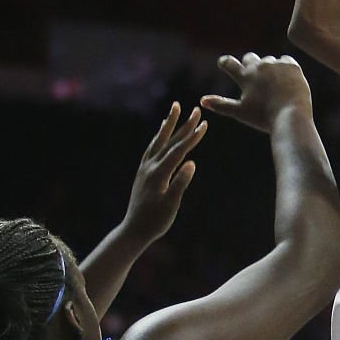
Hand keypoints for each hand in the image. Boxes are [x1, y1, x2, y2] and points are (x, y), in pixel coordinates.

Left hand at [121, 103, 206, 245]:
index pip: (179, 151)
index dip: (192, 137)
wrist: (134, 230)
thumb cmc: (155, 221)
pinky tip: (161, 134)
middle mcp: (150, 167)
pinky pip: (151, 149)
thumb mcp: (171, 204)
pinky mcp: (143, 172)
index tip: (205, 123)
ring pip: (158, 141)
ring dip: (168, 125)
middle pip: (169, 141)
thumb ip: (180, 183)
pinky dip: (158, 138)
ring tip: (174, 109)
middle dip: (184, 124)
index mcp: (159, 174)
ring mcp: (145, 168)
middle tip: (196, 109)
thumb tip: (191, 163)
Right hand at [200, 53, 312, 132]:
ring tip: (274, 86)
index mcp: (245, 77)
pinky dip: (284, 68)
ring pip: (269, 61)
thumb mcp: (240, 112)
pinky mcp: (291, 66)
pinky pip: (285, 61)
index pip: (229, 64)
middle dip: (249, 65)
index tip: (223, 62)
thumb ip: (221, 105)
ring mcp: (276, 64)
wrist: (291, 116)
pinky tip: (286, 80)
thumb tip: (202, 101)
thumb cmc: (264, 117)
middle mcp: (259, 66)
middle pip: (249, 57)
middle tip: (254, 76)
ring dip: (269, 69)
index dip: (225, 62)